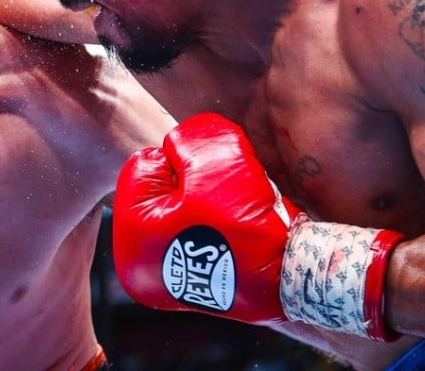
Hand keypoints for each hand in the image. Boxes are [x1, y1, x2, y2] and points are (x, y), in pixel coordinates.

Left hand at [112, 113, 402, 339]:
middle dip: (196, 182)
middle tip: (225, 199)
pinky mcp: (192, 284)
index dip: (184, 161)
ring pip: (184, 209)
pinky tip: (239, 233)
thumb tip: (177, 142)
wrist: (293, 278)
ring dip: (212, 202)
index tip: (212, 183)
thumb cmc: (247, 226)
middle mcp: (138, 266)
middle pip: (163, 189)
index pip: (145, 165)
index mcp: (131, 239)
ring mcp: (165, 279)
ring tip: (236, 217)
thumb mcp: (216, 165)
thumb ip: (189, 140)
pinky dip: (219, 225)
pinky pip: (200, 233)